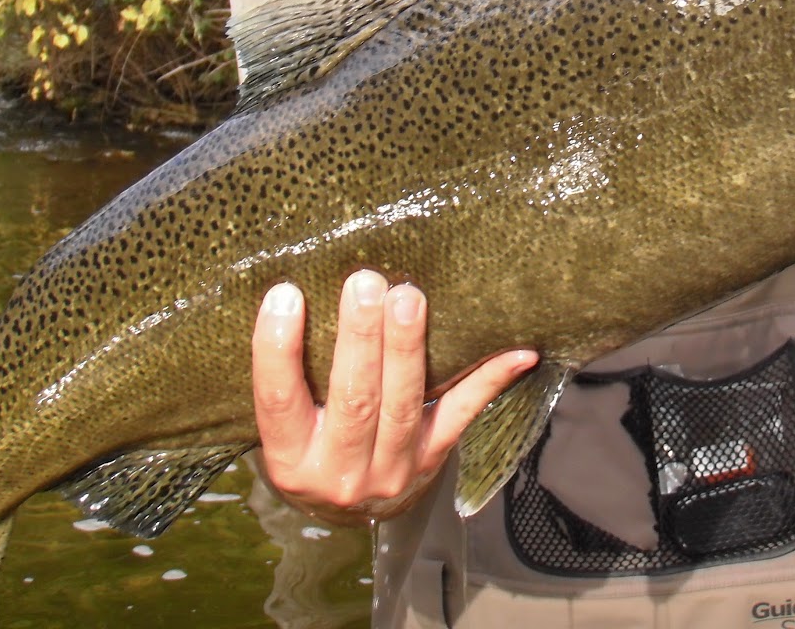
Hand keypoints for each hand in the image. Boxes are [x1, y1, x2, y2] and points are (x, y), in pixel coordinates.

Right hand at [251, 272, 537, 525]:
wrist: (349, 510)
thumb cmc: (310, 445)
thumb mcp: (284, 426)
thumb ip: (288, 375)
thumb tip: (289, 291)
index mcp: (290, 458)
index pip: (277, 401)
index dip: (277, 349)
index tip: (285, 295)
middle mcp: (340, 472)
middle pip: (352, 400)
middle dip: (360, 338)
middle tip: (364, 283)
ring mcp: (393, 468)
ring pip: (403, 404)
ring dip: (408, 347)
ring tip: (408, 297)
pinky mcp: (434, 457)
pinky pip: (462, 414)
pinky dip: (490, 380)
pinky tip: (517, 352)